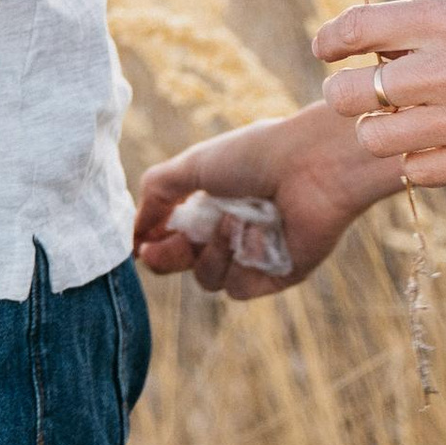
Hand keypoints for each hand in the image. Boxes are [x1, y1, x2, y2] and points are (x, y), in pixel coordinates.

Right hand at [132, 103, 392, 299]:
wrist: (312, 165)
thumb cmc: (255, 156)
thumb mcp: (193, 165)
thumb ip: (156, 193)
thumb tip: (133, 233)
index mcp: (210, 204)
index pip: (169, 240)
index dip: (153, 245)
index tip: (144, 244)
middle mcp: (230, 233)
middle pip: (182, 266)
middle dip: (169, 258)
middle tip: (171, 244)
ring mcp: (254, 256)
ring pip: (209, 280)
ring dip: (213, 252)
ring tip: (236, 219)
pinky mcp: (277, 275)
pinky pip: (240, 288)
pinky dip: (243, 262)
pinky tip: (260, 234)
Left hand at [315, 0, 445, 183]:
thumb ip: (430, 25)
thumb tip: (376, 45)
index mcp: (443, 17)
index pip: (351, 31)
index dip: (330, 43)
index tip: (329, 50)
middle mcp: (445, 67)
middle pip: (347, 93)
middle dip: (346, 92)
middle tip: (362, 92)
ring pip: (374, 138)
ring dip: (379, 130)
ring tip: (402, 121)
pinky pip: (416, 172)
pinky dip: (416, 160)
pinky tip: (438, 144)